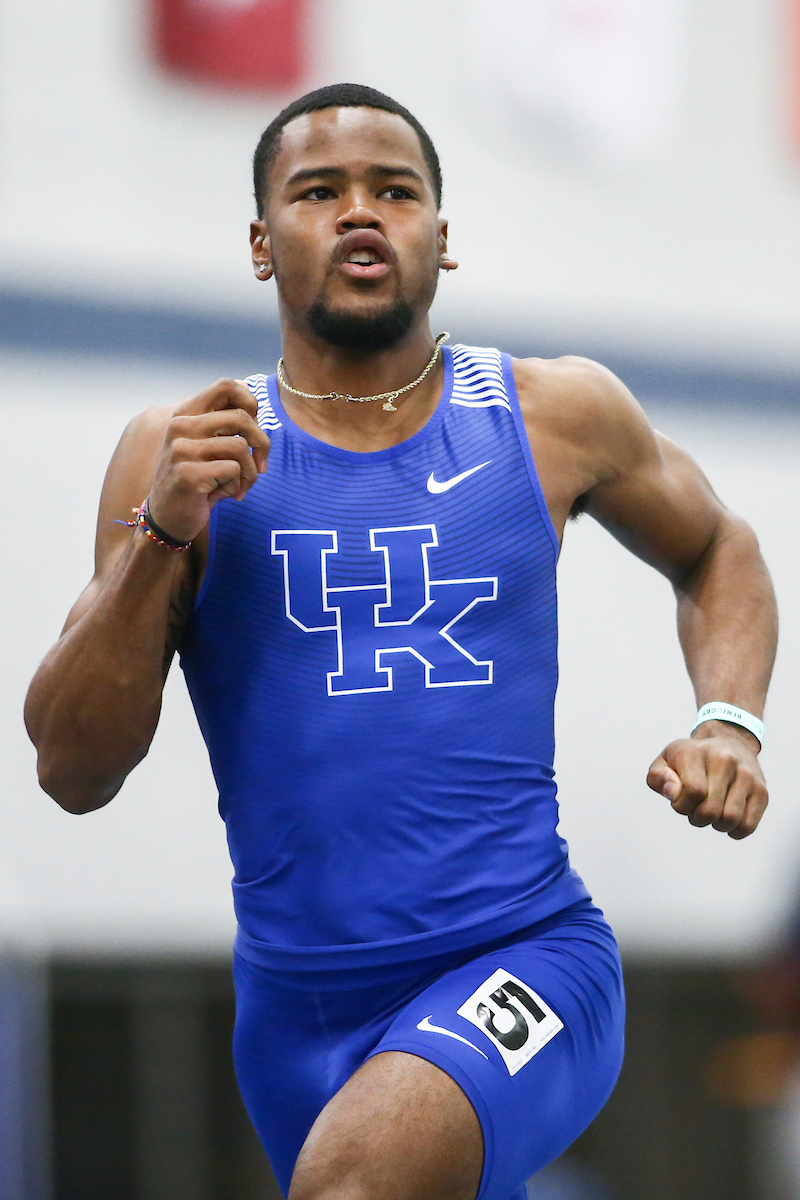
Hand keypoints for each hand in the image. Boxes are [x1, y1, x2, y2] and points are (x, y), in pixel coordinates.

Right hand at [148, 379, 269, 542]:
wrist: (168, 516)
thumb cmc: (196, 478)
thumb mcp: (206, 443)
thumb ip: (222, 420)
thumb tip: (248, 390)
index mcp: (186, 413)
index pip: (226, 385)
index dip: (250, 403)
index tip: (253, 428)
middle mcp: (180, 426)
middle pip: (242, 417)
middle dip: (262, 443)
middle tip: (260, 464)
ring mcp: (181, 450)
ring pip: (241, 448)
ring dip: (250, 472)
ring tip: (239, 485)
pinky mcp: (188, 474)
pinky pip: (234, 471)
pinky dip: (237, 486)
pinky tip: (223, 494)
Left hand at [647, 723, 767, 838]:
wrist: (729, 742)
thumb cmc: (691, 759)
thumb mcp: (666, 761)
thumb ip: (658, 778)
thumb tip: (672, 793)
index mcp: (698, 752)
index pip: (693, 791)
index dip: (682, 805)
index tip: (680, 799)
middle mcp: (725, 760)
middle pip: (710, 810)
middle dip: (697, 818)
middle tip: (695, 809)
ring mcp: (747, 775)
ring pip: (730, 819)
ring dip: (715, 825)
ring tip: (711, 812)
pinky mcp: (762, 791)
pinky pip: (748, 825)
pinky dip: (734, 831)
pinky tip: (726, 820)